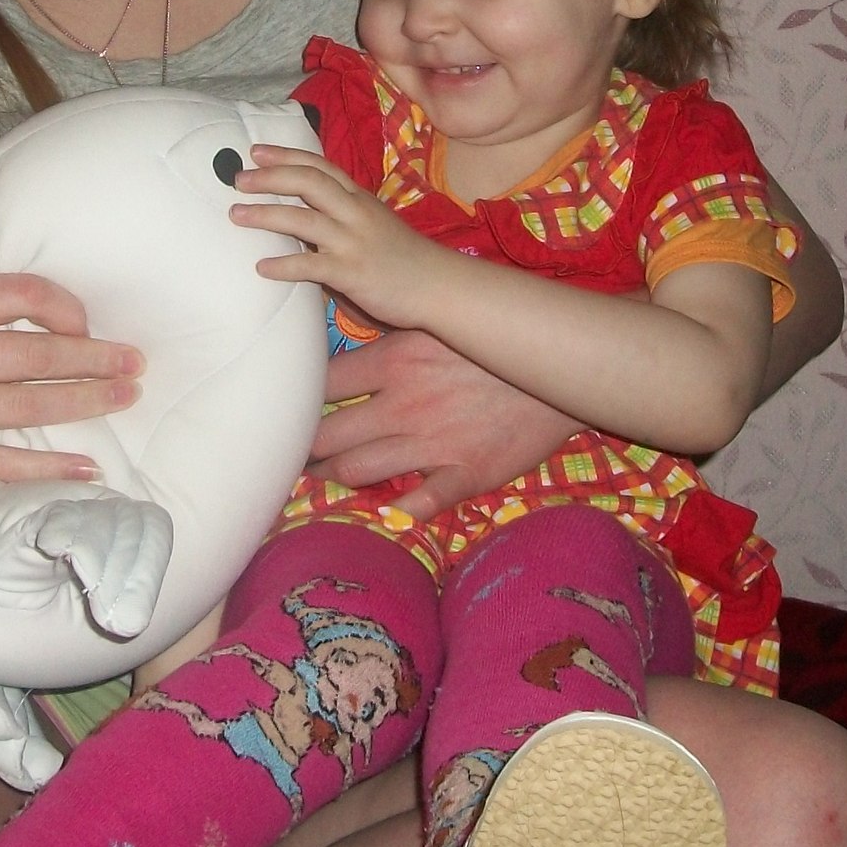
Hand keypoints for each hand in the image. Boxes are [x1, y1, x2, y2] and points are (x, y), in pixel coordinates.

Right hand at [0, 273, 142, 482]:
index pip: (20, 293)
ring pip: (25, 407)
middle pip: (33, 355)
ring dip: (84, 404)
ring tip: (122, 399)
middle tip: (135, 364)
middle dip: (94, 360)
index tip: (90, 327)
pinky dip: (47, 467)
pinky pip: (0, 463)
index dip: (66, 308)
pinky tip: (85, 468)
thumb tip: (65, 323)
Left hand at [227, 145, 458, 326]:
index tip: (256, 151)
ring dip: (265, 215)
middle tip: (238, 179)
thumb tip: (304, 217)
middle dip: (269, 177)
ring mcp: (353, 241)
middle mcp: (355, 213)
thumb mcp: (374, 225)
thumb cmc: (404, 258)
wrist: (439, 285)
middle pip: (307, 182)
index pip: (320, 166)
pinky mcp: (352, 272)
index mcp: (359, 198)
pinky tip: (262, 268)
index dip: (286, 156)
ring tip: (237, 215)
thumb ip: (343, 216)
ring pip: (303, 219)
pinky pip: (310, 266)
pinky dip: (283, 265)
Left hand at [306, 329, 580, 514]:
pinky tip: (378, 516)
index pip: (323, 385)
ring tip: (319, 483)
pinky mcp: (464, 475)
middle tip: (290, 460)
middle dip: (304, 452)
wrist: (559, 371)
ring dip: (332, 480)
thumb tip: (342, 357)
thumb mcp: (434, 329)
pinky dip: (394, 514)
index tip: (287, 415)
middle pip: (329, 436)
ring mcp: (433, 443)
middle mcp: (404, 404)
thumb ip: (388, 344)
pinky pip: (418, 504)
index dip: (298, 405)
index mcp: (395, 361)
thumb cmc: (491, 346)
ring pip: (358, 470)